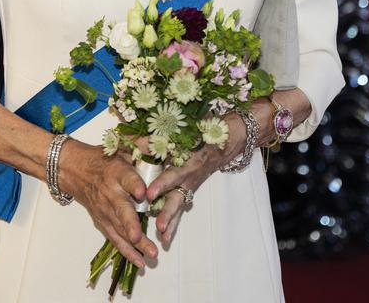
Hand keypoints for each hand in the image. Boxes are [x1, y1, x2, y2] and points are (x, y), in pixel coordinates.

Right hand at [58, 139, 157, 268]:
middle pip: (120, 210)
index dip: (134, 185)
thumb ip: (141, 146)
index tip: (142, 193)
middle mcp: (109, 192)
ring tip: (149, 256)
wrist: (74, 170)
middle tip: (139, 236)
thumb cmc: (103, 158)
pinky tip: (139, 262)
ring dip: (134, 244)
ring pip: (119, 229)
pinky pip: (114, 239)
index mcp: (116, 171)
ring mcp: (104, 210)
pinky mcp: (102, 221)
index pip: (126, 178)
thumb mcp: (120, 147)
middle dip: (130, 224)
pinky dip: (126, 251)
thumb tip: (163, 143)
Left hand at [145, 112, 249, 245]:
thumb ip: (163, 138)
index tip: (149, 194)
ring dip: (172, 222)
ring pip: (181, 205)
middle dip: (168, 213)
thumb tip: (139, 141)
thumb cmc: (206, 130)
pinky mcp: (190, 188)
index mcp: (190, 160)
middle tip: (158, 227)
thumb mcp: (187, 130)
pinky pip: (182, 206)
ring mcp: (192, 183)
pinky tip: (166, 237)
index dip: (162, 184)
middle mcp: (191, 176)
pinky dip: (175, 221)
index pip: (175, 174)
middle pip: (179, 197)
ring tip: (163, 239)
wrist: (230, 137)